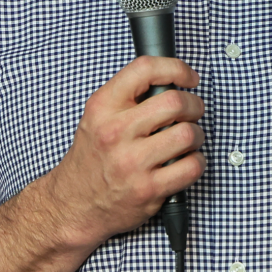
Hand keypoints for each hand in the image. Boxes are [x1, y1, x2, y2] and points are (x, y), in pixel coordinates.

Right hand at [40, 56, 204, 248]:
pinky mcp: (148, 189)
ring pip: (188, 134)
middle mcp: (115, 132)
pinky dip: (197, 162)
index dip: (176, 68)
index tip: (188, 78)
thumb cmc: (92, 159)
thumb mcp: (97, 118)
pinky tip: (186, 162)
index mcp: (102, 107)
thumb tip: (171, 82)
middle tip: (192, 112)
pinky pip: (191, 166)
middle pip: (175, 102)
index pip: (145, 69)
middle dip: (194, 105)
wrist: (74, 203)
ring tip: (186, 140)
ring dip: (196, 135)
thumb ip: (127, 98)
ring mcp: (132, 162)